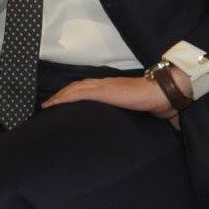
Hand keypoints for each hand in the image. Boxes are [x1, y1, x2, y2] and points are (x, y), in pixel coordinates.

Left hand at [41, 75, 180, 123]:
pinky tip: (58, 103)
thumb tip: (120, 124)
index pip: (85, 88)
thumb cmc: (151, 101)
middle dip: (60, 96)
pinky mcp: (105, 91)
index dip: (70, 94)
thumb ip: (124, 110)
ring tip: (48, 106)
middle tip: (47, 106)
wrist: (161, 92)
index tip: (58, 103)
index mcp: (110, 86)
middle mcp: (103, 84)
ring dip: (60, 97)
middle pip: (75, 87)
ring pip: (75, 89)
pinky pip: (80, 93)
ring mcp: (103, 86)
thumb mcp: (132, 105)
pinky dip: (67, 97)